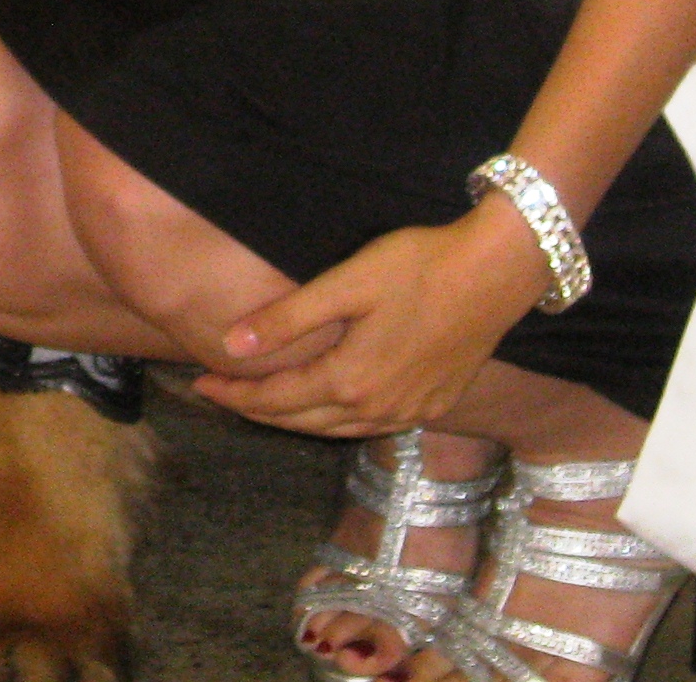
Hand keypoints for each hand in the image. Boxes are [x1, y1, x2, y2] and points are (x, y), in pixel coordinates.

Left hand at [191, 205, 552, 438]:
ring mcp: (410, 411)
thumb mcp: (346, 284)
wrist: (495, 274)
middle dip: (255, 410)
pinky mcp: (434, 405)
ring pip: (336, 429)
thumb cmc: (418, 266)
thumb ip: (287, 319)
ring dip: (295, 420)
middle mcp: (378, 407)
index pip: (276, 398)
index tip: (200, 383)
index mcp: (350, 380)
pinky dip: (337, 421)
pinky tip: (329, 406)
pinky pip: (371, 426)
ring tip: (262, 403)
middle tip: (219, 395)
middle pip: (301, 421)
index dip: (234, 393)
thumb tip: (231, 346)